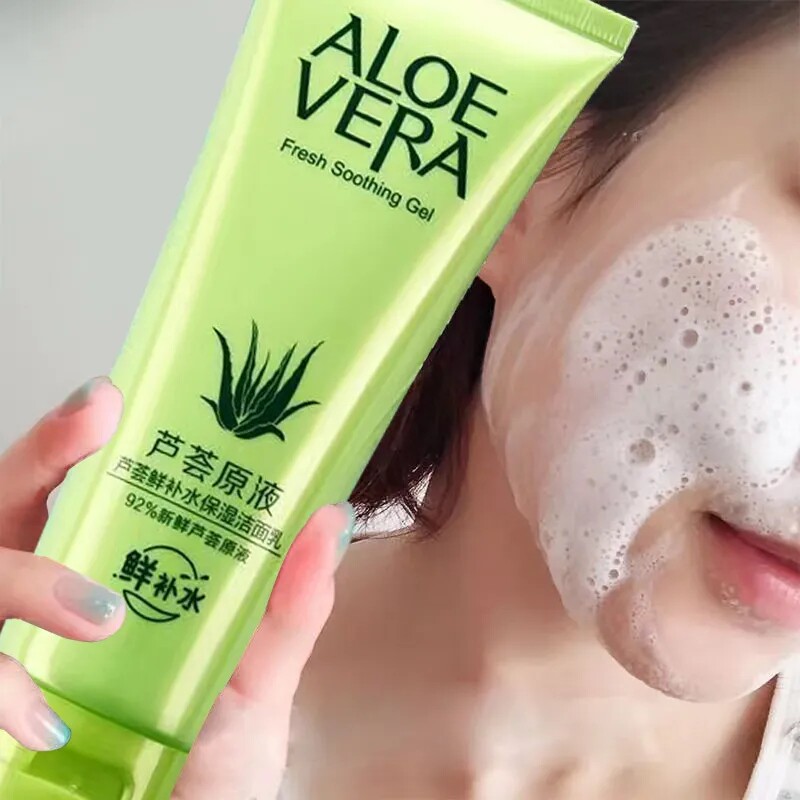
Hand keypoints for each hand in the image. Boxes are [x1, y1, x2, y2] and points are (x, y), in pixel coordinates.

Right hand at [0, 375, 351, 798]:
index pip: (72, 492)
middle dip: (37, 460)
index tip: (109, 395)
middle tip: (91, 424)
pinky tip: (42, 724)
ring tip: (102, 612)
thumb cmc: (212, 771)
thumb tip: (331, 518)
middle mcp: (39, 612)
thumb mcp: (257, 686)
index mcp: (106, 584)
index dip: (73, 438)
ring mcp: (5, 658)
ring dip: (25, 582)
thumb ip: (289, 610)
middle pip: (5, 508)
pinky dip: (0, 687)